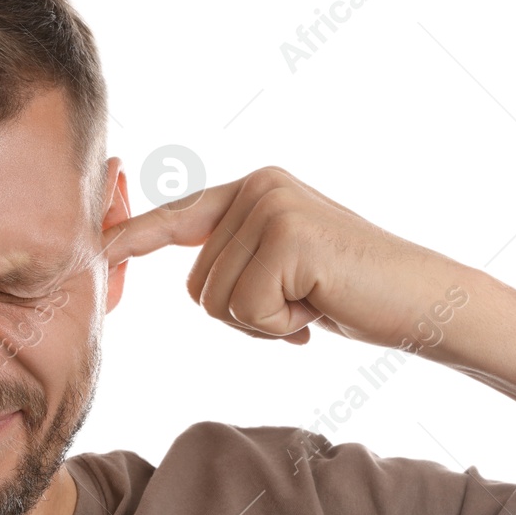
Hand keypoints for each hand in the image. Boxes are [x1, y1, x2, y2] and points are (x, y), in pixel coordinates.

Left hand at [102, 165, 466, 349]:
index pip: (178, 218)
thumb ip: (239, 260)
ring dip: (263, 322)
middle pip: (195, 285)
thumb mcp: (284, 268)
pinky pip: (245, 311)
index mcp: (252, 190)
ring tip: (313, 301)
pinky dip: (280, 327)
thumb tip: (195, 283)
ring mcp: (272, 207)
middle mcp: (257, 187)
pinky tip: (320, 308)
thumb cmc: (351, 293)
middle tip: (302, 302)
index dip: (132, 238)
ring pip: (215, 303)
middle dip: (244, 314)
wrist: (422, 301)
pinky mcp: (287, 237)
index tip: (93, 247)